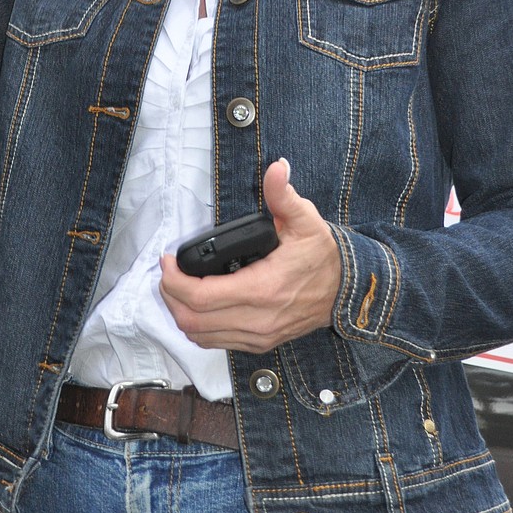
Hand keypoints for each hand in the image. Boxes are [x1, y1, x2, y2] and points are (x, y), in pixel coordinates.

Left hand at [159, 159, 341, 352]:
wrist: (346, 291)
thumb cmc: (322, 257)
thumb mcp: (306, 220)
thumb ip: (283, 195)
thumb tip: (276, 168)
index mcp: (262, 289)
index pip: (201, 296)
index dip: (174, 280)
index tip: (166, 261)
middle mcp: (257, 319)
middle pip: (192, 320)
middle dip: (170, 296)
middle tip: (167, 273)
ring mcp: (257, 336)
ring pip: (200, 335)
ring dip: (180, 313)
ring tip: (177, 287)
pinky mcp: (259, 343)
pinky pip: (215, 342)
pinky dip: (197, 326)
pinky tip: (196, 305)